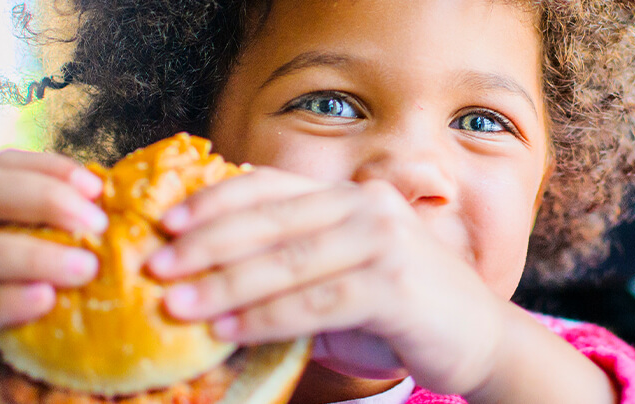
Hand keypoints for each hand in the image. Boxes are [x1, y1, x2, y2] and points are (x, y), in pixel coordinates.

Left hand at [147, 167, 507, 394]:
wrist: (478, 338)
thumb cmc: (399, 310)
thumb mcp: (340, 275)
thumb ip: (290, 265)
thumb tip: (207, 275)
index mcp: (349, 196)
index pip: (271, 186)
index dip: (215, 201)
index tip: (166, 222)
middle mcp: (367, 206)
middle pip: (270, 219)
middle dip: (206, 245)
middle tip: (156, 266)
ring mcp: (384, 241)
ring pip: (287, 262)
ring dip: (225, 285)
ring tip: (177, 306)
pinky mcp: (394, 284)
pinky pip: (315, 301)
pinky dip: (267, 316)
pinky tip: (230, 330)